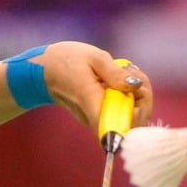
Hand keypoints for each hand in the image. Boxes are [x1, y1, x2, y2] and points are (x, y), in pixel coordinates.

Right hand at [37, 41, 152, 126]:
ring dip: (137, 96)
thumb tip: (136, 86)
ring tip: (124, 73)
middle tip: (132, 75)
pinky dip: (128, 96)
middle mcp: (96, 117)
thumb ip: (115, 73)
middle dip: (143, 99)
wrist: (43, 71)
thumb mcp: (93, 57)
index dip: (138, 116)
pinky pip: (122, 112)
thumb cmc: (65, 61)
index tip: (138, 92)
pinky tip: (119, 80)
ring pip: (130, 117)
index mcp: (93, 103)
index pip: (120, 128)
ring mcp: (98, 118)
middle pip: (133, 123)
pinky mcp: (100, 115)